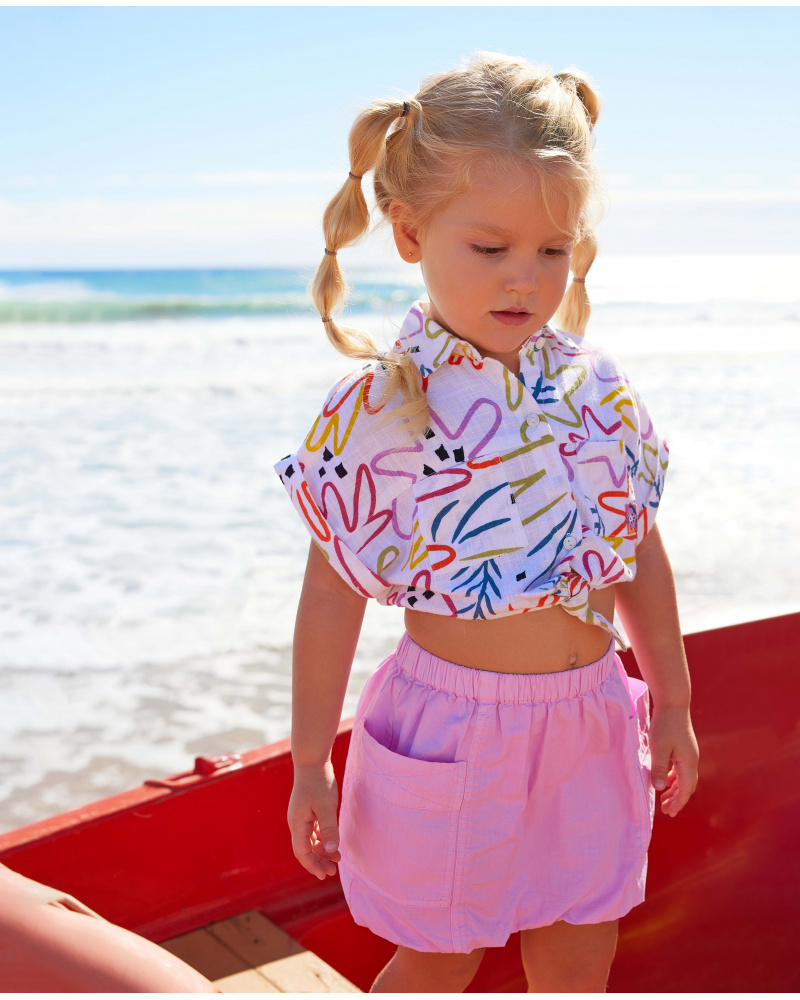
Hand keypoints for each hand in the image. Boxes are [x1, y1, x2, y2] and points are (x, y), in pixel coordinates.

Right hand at [287, 761, 341, 879]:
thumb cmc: (319, 782)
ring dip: (321, 851)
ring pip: (309, 841)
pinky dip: (322, 839)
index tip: (324, 875)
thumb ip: (329, 829)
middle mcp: (296, 822)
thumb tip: (331, 850)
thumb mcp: (326, 806)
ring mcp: (301, 816)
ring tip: (336, 859)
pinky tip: (332, 844)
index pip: (302, 852)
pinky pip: (313, 831)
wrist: (312, 761)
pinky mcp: (307, 811)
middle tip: (332, 872)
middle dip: (318, 862)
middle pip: (305, 849)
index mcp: (297, 823)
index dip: (313, 865)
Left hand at [648, 704, 698, 816]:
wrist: (673, 702)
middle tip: (667, 811)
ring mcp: (689, 754)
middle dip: (677, 800)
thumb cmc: (665, 724)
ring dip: (675, 790)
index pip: (685, 789)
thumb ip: (659, 768)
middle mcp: (691, 760)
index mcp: (687, 763)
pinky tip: (665, 781)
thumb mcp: (659, 747)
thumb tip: (660, 788)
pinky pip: (680, 769)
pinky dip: (674, 778)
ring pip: (684, 778)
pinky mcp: (684, 748)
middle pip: (687, 786)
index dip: (678, 803)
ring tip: (665, 800)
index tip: (670, 814)